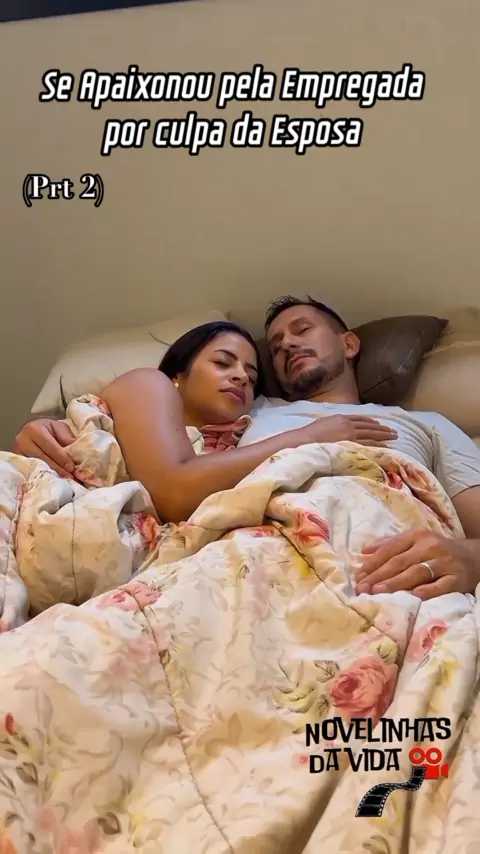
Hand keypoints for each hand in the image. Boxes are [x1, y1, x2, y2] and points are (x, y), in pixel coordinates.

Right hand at [13, 418, 75, 477]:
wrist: (32, 431)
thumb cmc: (47, 430)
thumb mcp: (58, 428)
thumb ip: (67, 438)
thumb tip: (78, 451)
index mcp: (34, 429)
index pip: (50, 446)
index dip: (61, 458)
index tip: (71, 467)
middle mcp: (22, 440)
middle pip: (42, 458)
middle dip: (58, 468)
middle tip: (70, 476)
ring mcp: (18, 452)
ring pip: (37, 466)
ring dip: (52, 474)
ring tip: (64, 479)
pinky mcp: (17, 462)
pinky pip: (31, 471)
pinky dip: (44, 475)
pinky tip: (53, 479)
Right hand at [300, 415, 396, 446]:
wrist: (305, 439)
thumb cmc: (310, 434)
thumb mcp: (323, 424)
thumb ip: (334, 425)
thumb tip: (337, 430)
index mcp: (341, 417)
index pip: (360, 419)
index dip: (371, 422)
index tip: (379, 424)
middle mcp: (348, 424)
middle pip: (369, 426)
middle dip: (382, 428)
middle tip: (394, 431)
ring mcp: (350, 433)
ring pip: (371, 434)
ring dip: (384, 435)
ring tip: (394, 436)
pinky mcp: (350, 443)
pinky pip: (367, 443)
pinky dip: (377, 443)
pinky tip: (385, 444)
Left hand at [355, 528, 478, 598]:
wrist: (473, 558)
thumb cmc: (437, 551)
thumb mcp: (416, 541)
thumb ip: (390, 544)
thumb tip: (364, 551)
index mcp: (417, 536)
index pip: (391, 549)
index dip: (373, 562)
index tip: (358, 576)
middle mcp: (430, 546)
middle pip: (400, 561)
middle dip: (378, 575)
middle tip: (362, 588)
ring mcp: (444, 562)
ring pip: (416, 572)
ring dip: (395, 583)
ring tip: (378, 592)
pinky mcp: (457, 578)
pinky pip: (440, 586)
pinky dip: (427, 591)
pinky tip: (413, 596)